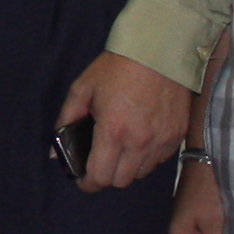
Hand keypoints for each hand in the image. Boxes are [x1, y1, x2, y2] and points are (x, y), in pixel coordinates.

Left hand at [55, 51, 192, 192]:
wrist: (159, 50)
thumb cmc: (117, 67)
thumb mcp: (83, 88)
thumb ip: (66, 120)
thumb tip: (55, 152)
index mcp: (113, 132)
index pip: (100, 178)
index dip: (88, 183)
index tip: (84, 179)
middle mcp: (140, 143)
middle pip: (121, 181)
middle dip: (107, 176)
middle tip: (101, 161)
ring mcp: (162, 141)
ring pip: (141, 173)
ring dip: (128, 167)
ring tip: (122, 148)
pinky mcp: (177, 136)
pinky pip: (159, 160)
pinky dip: (148, 157)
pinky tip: (141, 139)